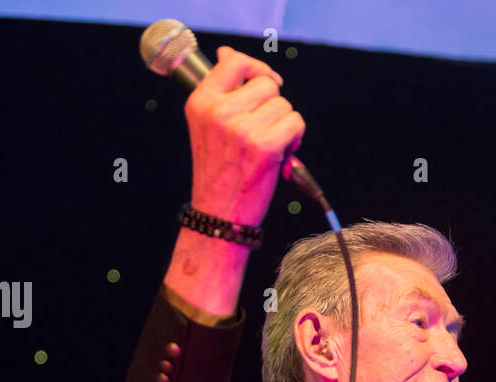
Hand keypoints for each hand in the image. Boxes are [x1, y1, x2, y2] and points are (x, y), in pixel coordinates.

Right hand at [185, 45, 304, 226]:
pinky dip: (295, 137)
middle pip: (266, 84)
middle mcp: (219, 113)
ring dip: (284, 123)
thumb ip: (220, 91)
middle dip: (273, 105)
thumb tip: (227, 53)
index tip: (265, 81)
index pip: (234, 62)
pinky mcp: (265, 146)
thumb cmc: (219, 171)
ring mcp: (242, 129)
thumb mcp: (207, 126)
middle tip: (264, 130)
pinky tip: (282, 153)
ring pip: (284, 105)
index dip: (256, 68)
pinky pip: (295, 122)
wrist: (219, 215)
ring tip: (269, 145)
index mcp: (200, 102)